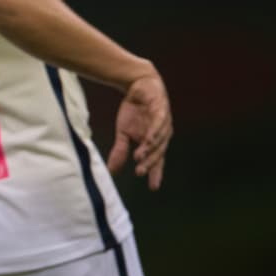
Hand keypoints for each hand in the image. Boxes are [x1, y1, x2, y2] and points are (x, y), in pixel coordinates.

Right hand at [107, 72, 172, 189]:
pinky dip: (154, 133)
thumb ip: (120, 150)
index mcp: (154, 143)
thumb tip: (111, 170)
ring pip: (158, 141)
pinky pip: (159, 124)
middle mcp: (162, 136)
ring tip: (138, 158)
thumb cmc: (134, 112)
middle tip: (140, 173)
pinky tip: (148, 140)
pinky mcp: (161, 111)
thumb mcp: (123, 132)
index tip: (152, 187)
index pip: (156, 161)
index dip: (155, 173)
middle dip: (149, 163)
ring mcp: (164, 124)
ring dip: (149, 150)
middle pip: (158, 153)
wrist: (138, 87)